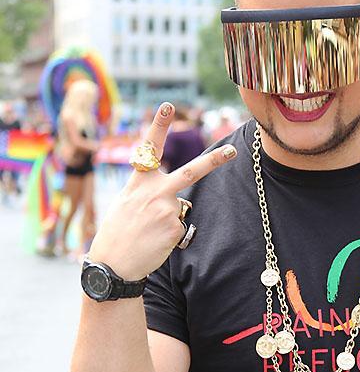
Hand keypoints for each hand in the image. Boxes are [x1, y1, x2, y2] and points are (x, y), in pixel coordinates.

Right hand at [87, 103, 236, 279]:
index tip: (167, 106)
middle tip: (233, 149)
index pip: (150, 148)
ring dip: (167, 220)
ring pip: (179, 208)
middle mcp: (155, 191)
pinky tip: (153, 242)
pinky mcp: (175, 227)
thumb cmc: (116, 234)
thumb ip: (145, 191)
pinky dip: (169, 235)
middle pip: (191, 172)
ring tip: (147, 232)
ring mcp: (167, 209)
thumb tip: (169, 194)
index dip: (158, 125)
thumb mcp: (124, 203)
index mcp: (138, 182)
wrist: (113, 265)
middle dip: (215, 161)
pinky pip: (179, 227)